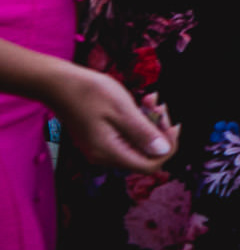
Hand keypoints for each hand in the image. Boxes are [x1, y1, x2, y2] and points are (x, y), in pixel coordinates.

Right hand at [42, 61, 178, 171]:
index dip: (166, 148)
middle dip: (159, 131)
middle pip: (145, 154)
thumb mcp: (122, 110)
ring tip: (150, 99)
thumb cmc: (88, 92)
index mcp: (109, 152)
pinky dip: (137, 120)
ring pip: (137, 142)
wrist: (57, 84)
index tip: (171, 124)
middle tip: (160, 107)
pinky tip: (141, 101)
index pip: (150, 165)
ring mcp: (101, 147)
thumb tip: (163, 151)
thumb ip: (143, 133)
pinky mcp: (100, 138)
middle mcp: (104, 156)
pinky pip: (126, 135)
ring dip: (149, 122)